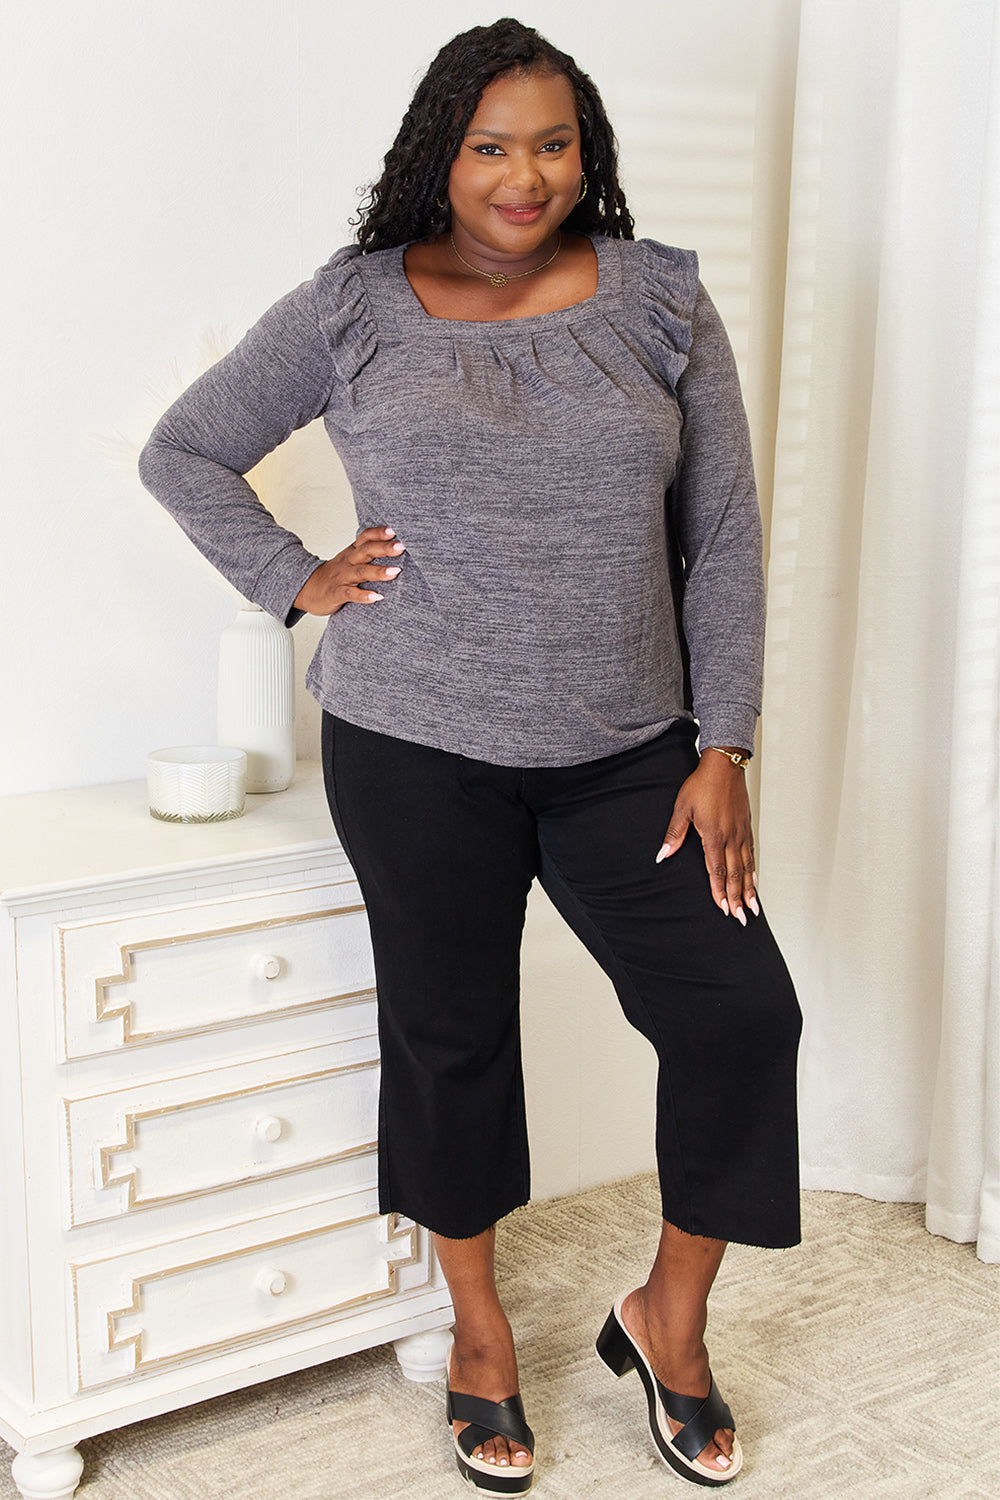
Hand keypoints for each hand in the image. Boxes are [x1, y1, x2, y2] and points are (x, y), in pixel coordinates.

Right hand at [293, 526, 403, 615]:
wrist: (306, 588)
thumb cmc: (335, 574)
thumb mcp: (350, 559)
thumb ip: (368, 553)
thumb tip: (396, 547)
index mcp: (352, 552)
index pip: (365, 537)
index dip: (379, 533)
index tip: (395, 530)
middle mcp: (348, 561)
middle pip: (366, 551)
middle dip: (384, 548)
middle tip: (402, 547)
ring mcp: (342, 577)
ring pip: (361, 572)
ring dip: (378, 571)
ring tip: (395, 572)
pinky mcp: (336, 593)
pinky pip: (350, 593)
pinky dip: (364, 595)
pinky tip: (377, 597)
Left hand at [656, 748, 758, 923]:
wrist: (724, 765)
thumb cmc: (701, 784)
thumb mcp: (682, 808)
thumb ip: (674, 835)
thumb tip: (662, 855)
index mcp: (714, 835)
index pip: (716, 871)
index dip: (720, 893)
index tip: (724, 910)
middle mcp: (731, 837)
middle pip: (734, 874)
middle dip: (738, 898)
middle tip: (742, 917)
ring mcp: (741, 832)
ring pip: (746, 867)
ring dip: (748, 888)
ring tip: (753, 906)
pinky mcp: (746, 826)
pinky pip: (751, 853)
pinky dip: (753, 870)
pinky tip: (753, 879)